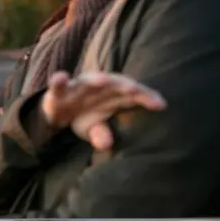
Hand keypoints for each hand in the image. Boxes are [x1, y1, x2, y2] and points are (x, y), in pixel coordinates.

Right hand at [40, 71, 166, 150]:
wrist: (58, 113)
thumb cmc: (84, 116)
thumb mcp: (94, 129)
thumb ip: (101, 134)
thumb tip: (106, 144)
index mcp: (113, 95)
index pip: (134, 94)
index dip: (147, 97)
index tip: (161, 105)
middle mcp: (99, 86)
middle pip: (116, 82)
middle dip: (125, 85)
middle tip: (133, 89)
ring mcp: (79, 86)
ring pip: (90, 79)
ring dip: (96, 79)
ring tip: (103, 80)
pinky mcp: (59, 90)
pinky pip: (58, 84)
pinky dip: (59, 80)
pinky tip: (61, 77)